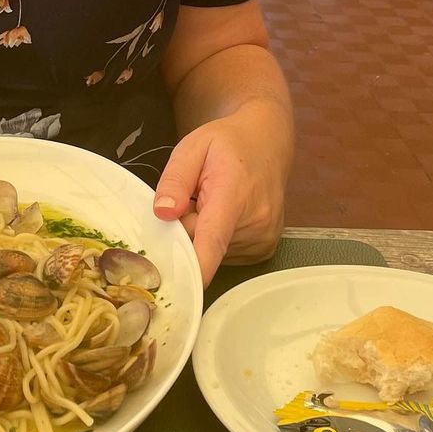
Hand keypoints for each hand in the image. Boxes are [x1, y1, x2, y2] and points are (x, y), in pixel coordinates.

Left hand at [152, 106, 286, 284]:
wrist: (269, 141)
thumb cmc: (228, 142)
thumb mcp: (193, 147)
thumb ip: (174, 180)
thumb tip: (163, 214)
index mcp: (233, 196)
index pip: (213, 239)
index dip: (197, 266)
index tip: (184, 289)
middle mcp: (254, 224)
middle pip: (201, 245)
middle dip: (186, 227)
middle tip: (191, 199)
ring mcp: (263, 240)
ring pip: (212, 251)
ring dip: (202, 233)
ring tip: (211, 202)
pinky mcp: (264, 250)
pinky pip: (226, 254)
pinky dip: (217, 239)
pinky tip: (224, 215)